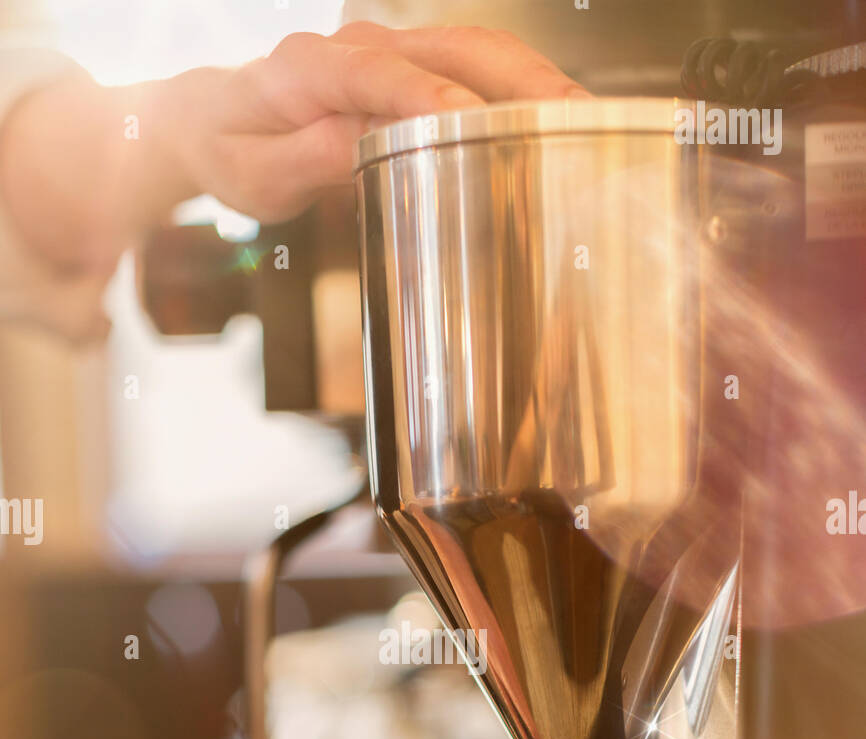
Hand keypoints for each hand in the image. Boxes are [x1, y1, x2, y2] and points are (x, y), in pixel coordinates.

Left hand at [169, 23, 587, 222]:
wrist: (214, 119)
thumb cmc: (233, 151)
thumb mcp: (254, 175)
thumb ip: (302, 160)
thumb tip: (354, 144)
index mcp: (311, 68)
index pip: (385, 74)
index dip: (436, 96)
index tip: (479, 123)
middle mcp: (357, 46)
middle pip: (453, 47)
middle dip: (518, 81)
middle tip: (570, 122)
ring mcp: (388, 51)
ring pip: (475, 49)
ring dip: (534, 80)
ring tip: (585, 120)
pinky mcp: (408, 68)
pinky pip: (472, 67)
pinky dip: (518, 88)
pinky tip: (554, 119)